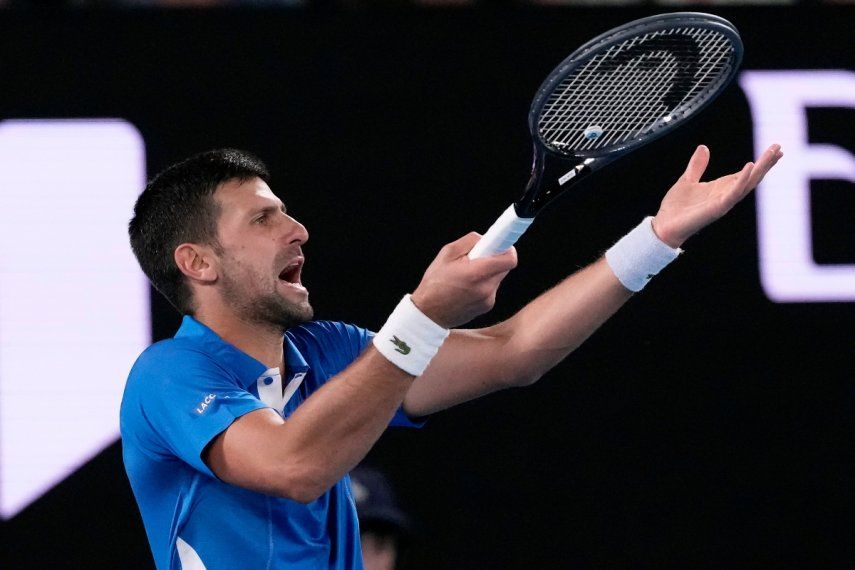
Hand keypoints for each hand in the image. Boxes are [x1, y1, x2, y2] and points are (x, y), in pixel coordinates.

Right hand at [410, 233, 517, 327]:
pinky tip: (466, 287)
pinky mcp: (487, 306)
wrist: (428, 314)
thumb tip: (485, 239)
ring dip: (488, 272)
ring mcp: (488, 300)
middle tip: (478, 257)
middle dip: (494, 259)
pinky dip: (483, 284)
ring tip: (467, 275)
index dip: (507, 249)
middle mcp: (486, 288)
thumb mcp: (446, 254)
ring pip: (497, 277)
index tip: (501, 244)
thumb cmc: (434, 283)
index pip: (509, 259)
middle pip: (505, 267)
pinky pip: (491, 288)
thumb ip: (469, 242)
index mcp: (476, 273)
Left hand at [651, 144, 782, 247]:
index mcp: (721, 188)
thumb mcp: (687, 180)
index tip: (774, 149)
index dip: (760, 162)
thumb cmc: (676, 208)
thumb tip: (703, 148)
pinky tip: (750, 166)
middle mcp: (726, 195)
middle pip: (752, 178)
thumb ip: (697, 166)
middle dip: (766, 163)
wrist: (664, 226)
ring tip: (772, 154)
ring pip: (748, 184)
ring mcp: (723, 202)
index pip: (746, 173)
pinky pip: (733, 193)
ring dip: (761, 168)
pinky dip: (742, 180)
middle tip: (779, 148)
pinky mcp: (717, 208)